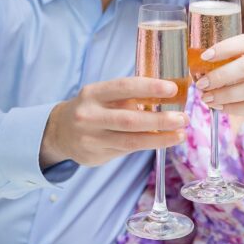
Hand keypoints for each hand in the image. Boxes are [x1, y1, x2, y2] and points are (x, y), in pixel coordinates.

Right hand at [40, 77, 187, 167]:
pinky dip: (148, 145)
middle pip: (129, 119)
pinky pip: (126, 151)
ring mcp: (90, 138)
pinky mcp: (94, 156)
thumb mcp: (103, 95)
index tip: (172, 89)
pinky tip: (164, 141)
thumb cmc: (92, 108)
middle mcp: (89, 115)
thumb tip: (168, 96)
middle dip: (160, 119)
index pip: (124, 87)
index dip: (149, 87)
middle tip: (183, 118)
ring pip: (130, 140)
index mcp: (93, 93)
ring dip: (160, 138)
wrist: (60, 131)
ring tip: (180, 134)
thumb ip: (128, 96)